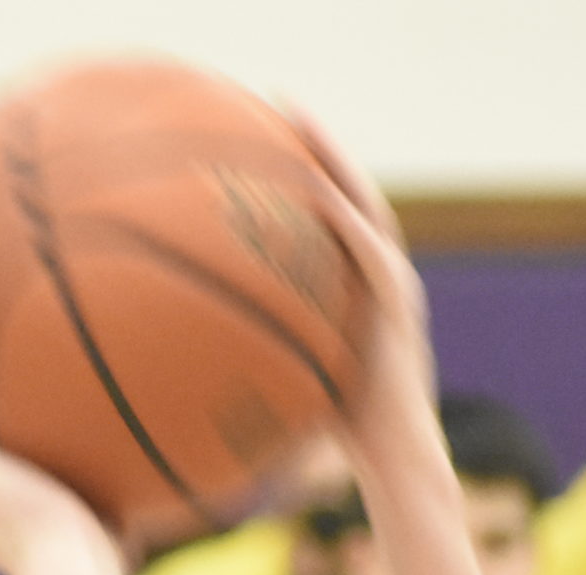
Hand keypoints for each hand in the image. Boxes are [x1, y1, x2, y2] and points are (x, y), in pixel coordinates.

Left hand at [284, 108, 434, 468]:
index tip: (258, 131)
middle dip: (314, 141)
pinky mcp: (400, 312)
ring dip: (335, 159)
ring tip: (297, 118)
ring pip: (366, 206)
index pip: (328, 212)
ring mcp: (394, 291)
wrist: (396, 466)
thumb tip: (185, 357)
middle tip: (274, 98)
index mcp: (355, 287)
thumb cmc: (340, 436)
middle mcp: (377, 277)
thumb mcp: (287, 382)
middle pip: (347, 191)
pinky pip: (372, 255)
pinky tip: (315, 193)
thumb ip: (253, 356)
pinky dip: (346, 222)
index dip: (298, 168)